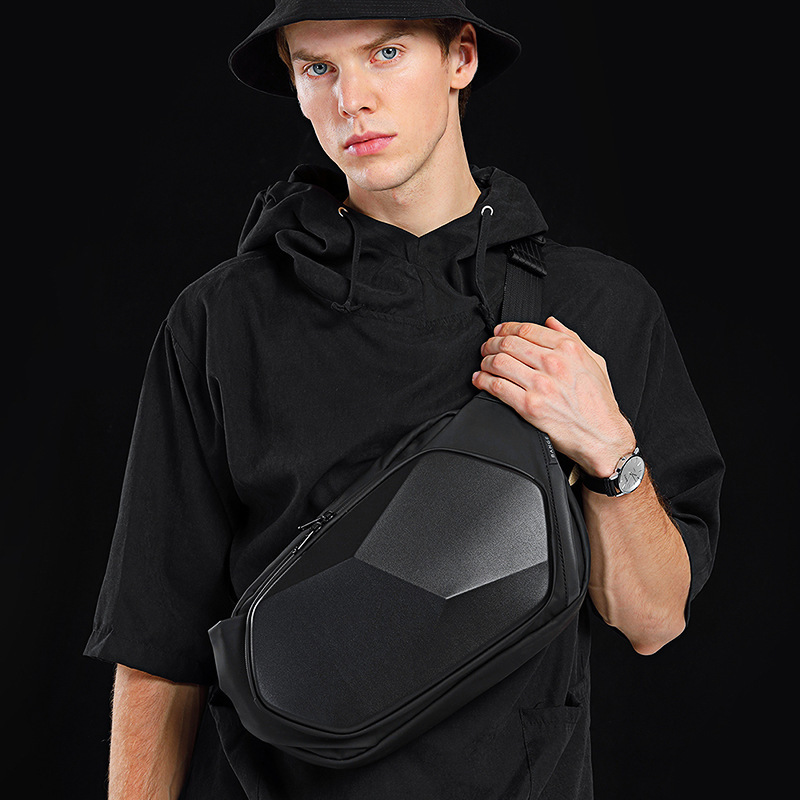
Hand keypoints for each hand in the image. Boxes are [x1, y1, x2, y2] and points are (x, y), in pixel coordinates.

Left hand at [472, 317, 634, 476]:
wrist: (601, 435)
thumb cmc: (599, 402)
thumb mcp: (594, 361)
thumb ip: (572, 338)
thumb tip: (551, 322)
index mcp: (568, 349)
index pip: (527, 329)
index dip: (507, 328)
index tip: (499, 332)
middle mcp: (553, 364)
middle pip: (509, 344)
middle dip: (492, 344)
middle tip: (487, 348)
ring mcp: (540, 385)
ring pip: (500, 362)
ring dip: (485, 361)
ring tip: (483, 364)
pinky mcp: (529, 405)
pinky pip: (497, 387)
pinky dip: (484, 381)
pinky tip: (481, 380)